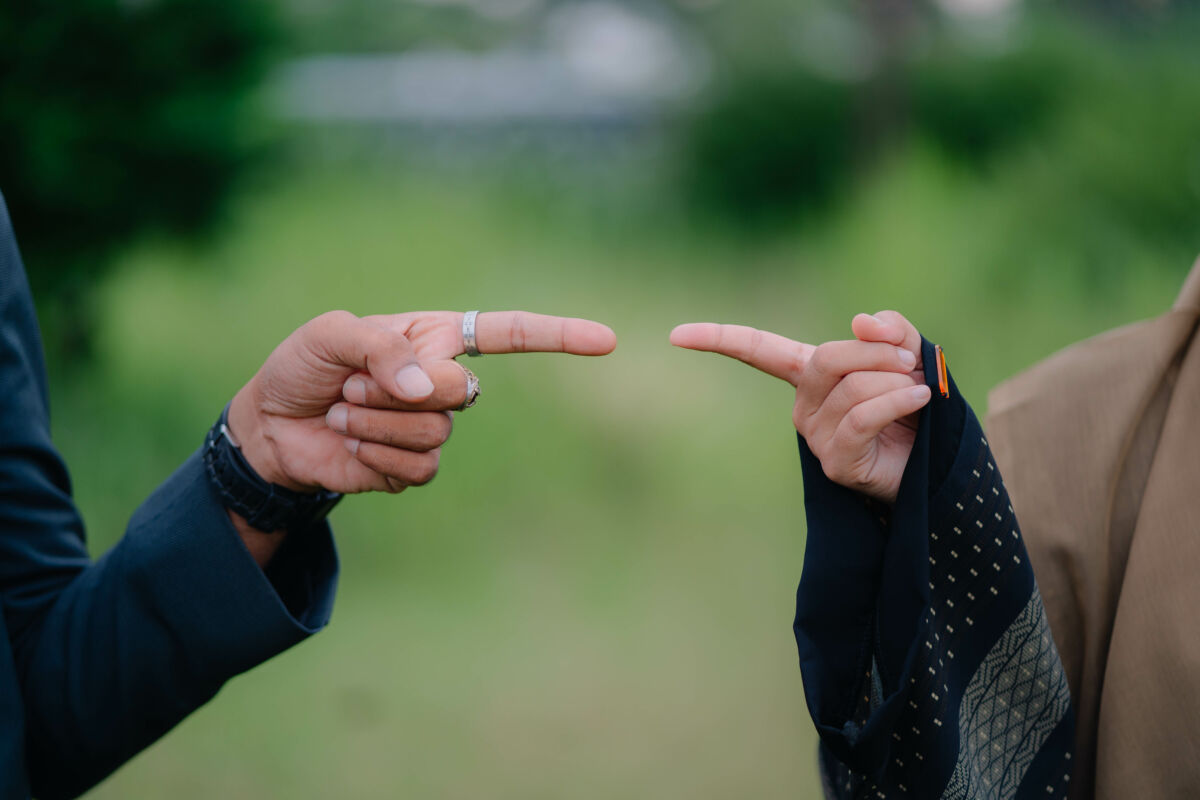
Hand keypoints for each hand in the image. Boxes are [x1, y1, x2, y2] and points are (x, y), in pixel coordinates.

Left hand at [229, 310, 615, 495]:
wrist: (270, 427)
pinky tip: (351, 444)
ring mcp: (431, 427)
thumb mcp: (331, 336)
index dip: (559, 336)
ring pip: (437, 433)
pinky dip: (377, 456)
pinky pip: (419, 469)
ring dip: (378, 424)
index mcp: (433, 337)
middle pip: (465, 391)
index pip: (508, 333)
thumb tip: (436, 391)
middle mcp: (441, 381)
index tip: (606, 341)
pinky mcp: (412, 468)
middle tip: (354, 384)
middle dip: (404, 391)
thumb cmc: (302, 367)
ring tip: (345, 412)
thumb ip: (384, 350)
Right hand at [669, 311, 927, 502]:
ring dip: (897, 383)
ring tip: (918, 393)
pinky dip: (895, 402)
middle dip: (877, 354)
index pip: (756, 350)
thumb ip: (889, 331)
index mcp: (809, 374)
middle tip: (910, 363)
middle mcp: (804, 404)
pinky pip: (860, 420)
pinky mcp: (834, 462)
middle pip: (827, 358)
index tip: (675, 335)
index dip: (717, 339)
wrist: (939, 462)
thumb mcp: (907, 356)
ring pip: (852, 388)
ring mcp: (815, 436)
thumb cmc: (916, 406)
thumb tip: (860, 321)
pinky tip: (919, 398)